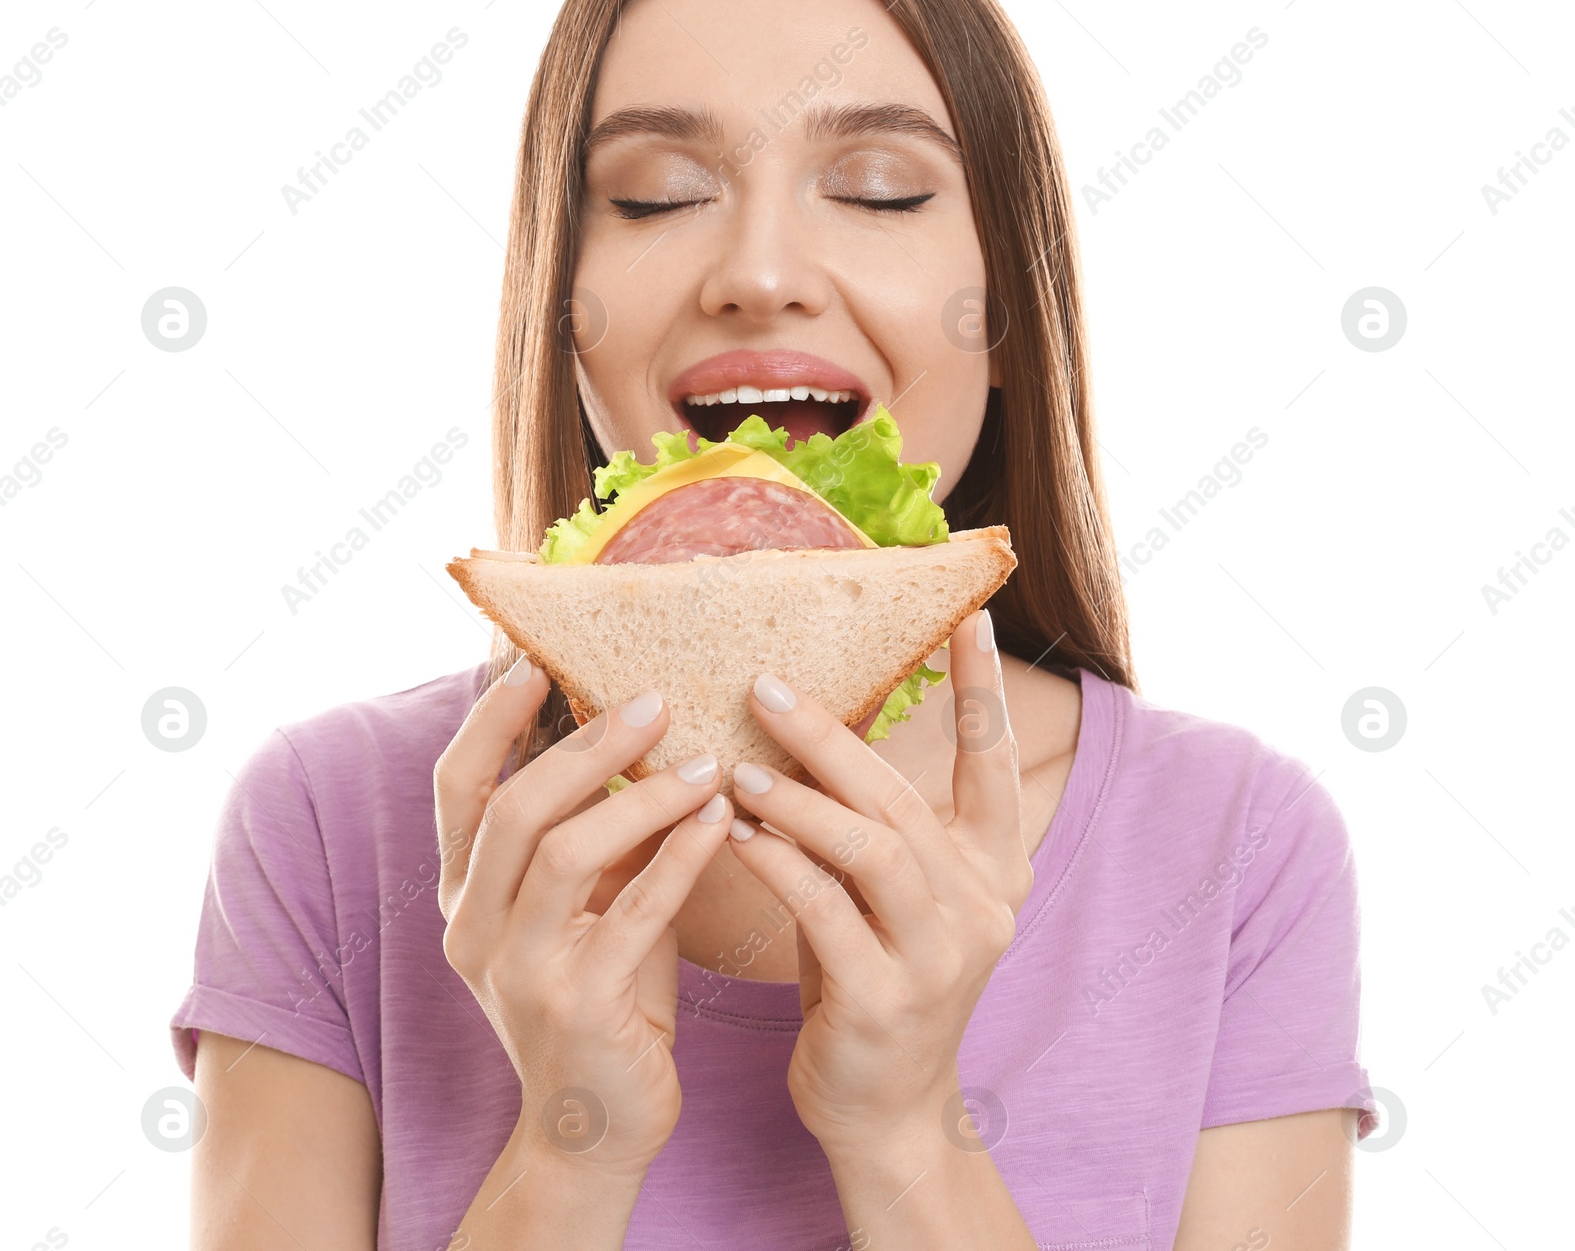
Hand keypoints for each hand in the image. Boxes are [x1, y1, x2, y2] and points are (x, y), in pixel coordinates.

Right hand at [433, 659, 731, 1177]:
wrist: (597, 1125)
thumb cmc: (603, 992)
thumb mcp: (582, 905)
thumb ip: (590, 832)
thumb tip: (634, 730)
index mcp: (464, 897)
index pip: (457, 789)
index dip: (490, 721)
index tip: (535, 662)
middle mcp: (472, 930)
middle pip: (514, 807)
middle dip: (586, 746)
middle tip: (655, 701)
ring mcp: (517, 972)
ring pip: (565, 854)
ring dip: (642, 797)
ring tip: (706, 762)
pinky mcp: (577, 1007)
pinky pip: (633, 913)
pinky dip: (680, 858)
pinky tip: (722, 821)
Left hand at [726, 609, 1032, 1154]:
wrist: (885, 1113)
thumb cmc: (869, 978)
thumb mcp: (883, 896)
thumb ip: (867, 824)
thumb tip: (806, 728)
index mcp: (993, 871)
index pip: (995, 764)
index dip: (983, 691)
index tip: (969, 617)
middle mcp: (982, 907)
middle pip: (905, 798)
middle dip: (833, 737)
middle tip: (767, 686)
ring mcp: (942, 957)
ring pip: (872, 848)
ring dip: (800, 800)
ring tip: (738, 768)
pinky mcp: (888, 1000)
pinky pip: (826, 911)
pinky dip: (778, 865)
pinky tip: (734, 836)